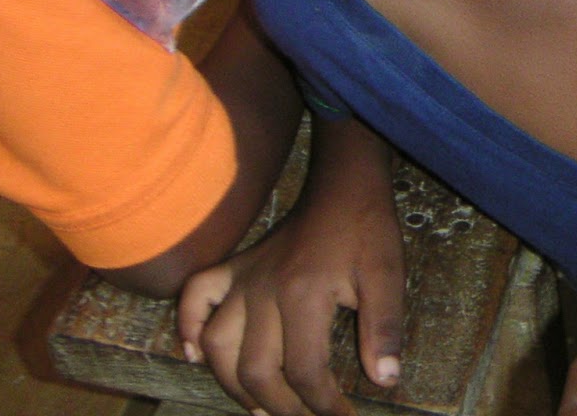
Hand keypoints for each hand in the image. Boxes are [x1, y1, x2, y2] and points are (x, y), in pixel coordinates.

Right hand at [177, 119, 405, 415]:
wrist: (343, 185)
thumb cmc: (366, 230)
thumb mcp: (388, 274)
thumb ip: (384, 327)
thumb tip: (385, 380)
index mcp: (304, 294)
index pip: (304, 370)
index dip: (323, 404)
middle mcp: (264, 289)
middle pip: (256, 369)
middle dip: (282, 407)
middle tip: (307, 415)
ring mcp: (243, 278)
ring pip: (218, 346)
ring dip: (235, 385)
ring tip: (263, 407)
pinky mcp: (233, 267)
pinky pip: (194, 298)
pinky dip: (188, 328)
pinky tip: (196, 355)